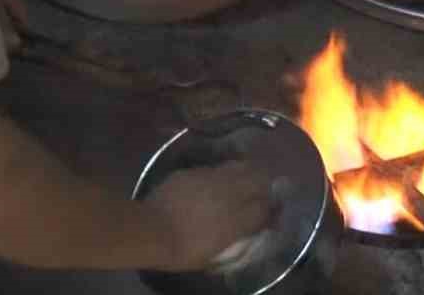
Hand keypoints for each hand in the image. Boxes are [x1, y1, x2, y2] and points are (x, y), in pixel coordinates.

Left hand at [141, 161, 275, 271]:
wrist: (151, 229)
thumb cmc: (181, 250)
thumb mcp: (212, 255)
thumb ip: (231, 241)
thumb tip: (239, 233)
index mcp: (237, 220)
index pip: (265, 209)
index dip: (271, 209)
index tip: (271, 211)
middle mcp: (230, 194)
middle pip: (258, 179)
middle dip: (264, 183)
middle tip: (264, 187)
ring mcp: (211, 178)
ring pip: (238, 167)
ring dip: (246, 171)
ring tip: (246, 175)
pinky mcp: (194, 171)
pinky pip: (214, 169)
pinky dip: (221, 174)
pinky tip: (215, 180)